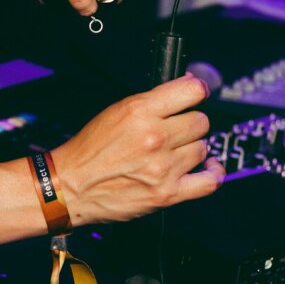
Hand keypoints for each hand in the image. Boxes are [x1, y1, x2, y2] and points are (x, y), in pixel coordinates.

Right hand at [52, 75, 223, 225]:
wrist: (71, 186)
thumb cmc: (89, 151)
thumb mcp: (115, 112)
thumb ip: (150, 103)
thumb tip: (185, 92)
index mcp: (140, 112)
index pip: (192, 91)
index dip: (197, 90)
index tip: (196, 93)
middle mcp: (154, 138)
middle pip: (200, 121)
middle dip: (189, 123)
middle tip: (175, 129)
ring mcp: (163, 167)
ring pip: (203, 148)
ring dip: (191, 148)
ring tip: (174, 151)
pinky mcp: (167, 193)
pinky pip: (209, 181)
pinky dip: (213, 172)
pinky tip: (207, 167)